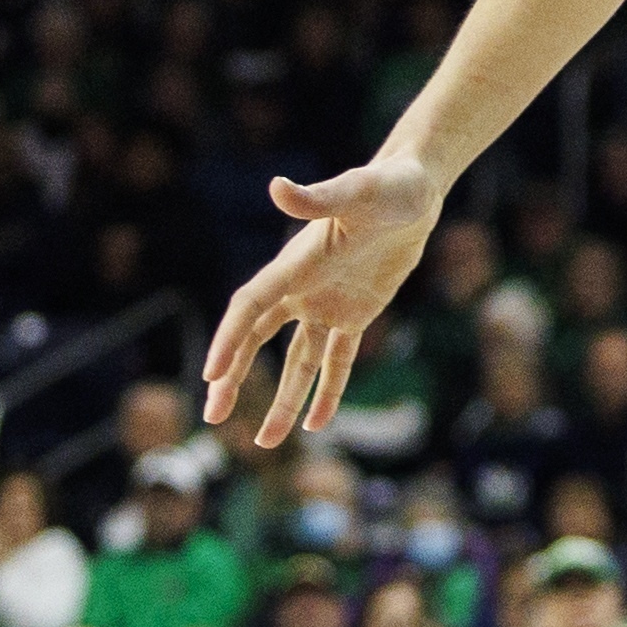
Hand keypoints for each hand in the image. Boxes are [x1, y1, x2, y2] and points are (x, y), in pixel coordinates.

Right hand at [201, 147, 449, 448]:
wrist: (415, 189)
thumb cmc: (387, 185)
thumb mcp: (357, 191)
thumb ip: (319, 196)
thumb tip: (278, 187)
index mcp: (294, 264)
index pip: (251, 308)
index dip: (229, 341)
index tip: (211, 376)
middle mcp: (302, 288)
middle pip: (256, 340)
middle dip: (234, 378)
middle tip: (212, 416)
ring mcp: (327, 303)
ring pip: (298, 362)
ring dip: (283, 400)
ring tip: (265, 442)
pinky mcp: (356, 313)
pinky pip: (338, 361)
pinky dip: (328, 391)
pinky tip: (317, 425)